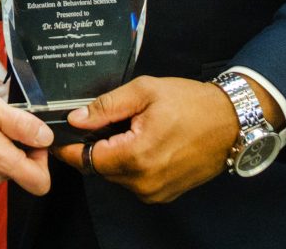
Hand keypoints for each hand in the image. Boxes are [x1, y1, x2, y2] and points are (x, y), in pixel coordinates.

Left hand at [51, 76, 237, 202]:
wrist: (230, 122)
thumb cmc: (190, 103)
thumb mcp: (144, 92)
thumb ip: (106, 106)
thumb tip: (76, 119)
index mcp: (137, 156)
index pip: (88, 160)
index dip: (69, 149)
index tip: (56, 138)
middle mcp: (144, 183)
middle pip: (101, 168)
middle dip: (94, 146)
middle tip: (99, 119)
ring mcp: (156, 192)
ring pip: (117, 174)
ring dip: (113, 154)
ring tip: (128, 126)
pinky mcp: (164, 193)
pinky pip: (134, 180)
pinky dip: (129, 162)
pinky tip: (140, 139)